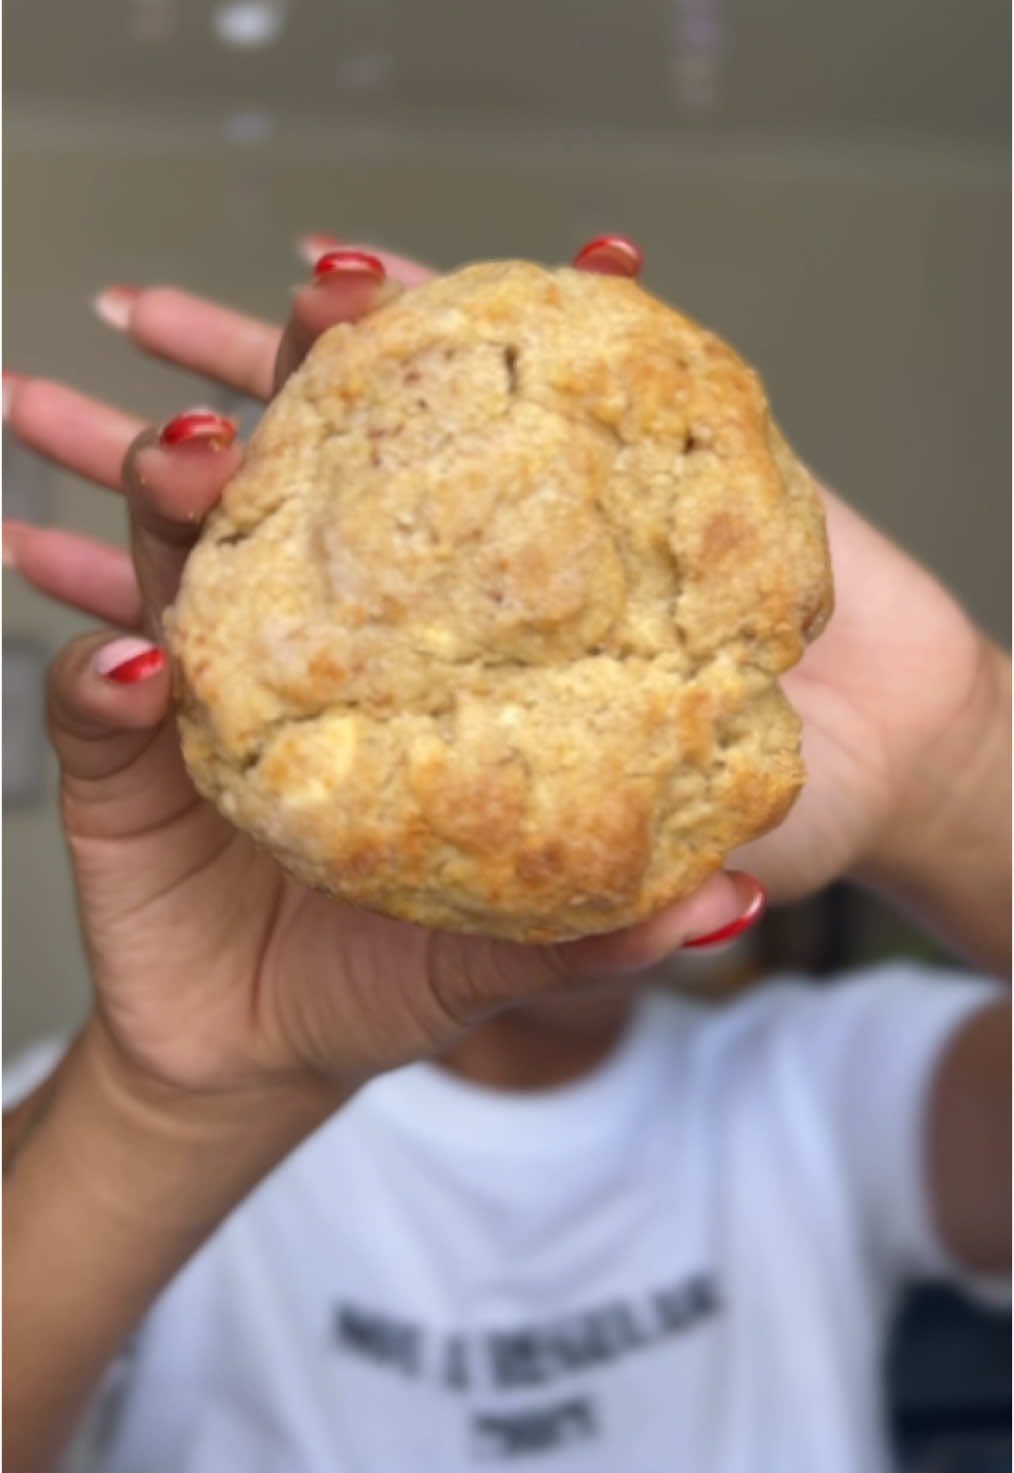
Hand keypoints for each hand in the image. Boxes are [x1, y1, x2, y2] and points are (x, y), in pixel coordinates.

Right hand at [3, 242, 761, 1101]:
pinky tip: (119, 657)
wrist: (261, 1055)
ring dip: (175, 479)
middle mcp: (307, 638)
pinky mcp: (116, 753)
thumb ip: (605, 923)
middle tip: (333, 293)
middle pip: (305, 472)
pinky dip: (95, 674)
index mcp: (406, 655)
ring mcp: (206, 681)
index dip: (485, 393)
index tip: (568, 278)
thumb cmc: (390, 976)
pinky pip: (91, 696)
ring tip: (195, 450)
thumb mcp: (509, 946)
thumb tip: (737, 903)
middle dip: (308, 369)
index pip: (446, 496)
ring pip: (178, 542)